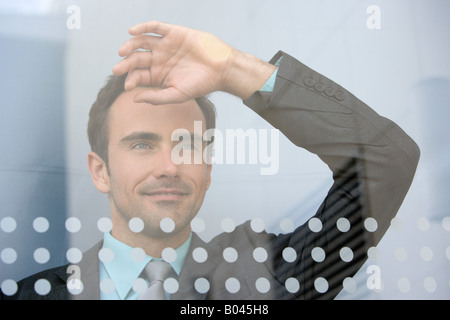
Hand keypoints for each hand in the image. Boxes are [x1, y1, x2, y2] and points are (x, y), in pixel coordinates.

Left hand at [113, 21, 275, 103]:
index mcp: (157, 75)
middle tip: (117, 69)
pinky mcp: (173, 33)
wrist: (221, 69)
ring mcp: (165, 45)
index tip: (128, 86)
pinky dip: (143, 27)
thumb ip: (156, 97)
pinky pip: (155, 27)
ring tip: (123, 51)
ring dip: (130, 45)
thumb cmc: (200, 84)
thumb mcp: (176, 95)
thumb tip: (134, 99)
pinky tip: (133, 31)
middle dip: (125, 64)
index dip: (131, 80)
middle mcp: (158, 60)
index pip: (138, 76)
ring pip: (141, 42)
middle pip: (136, 59)